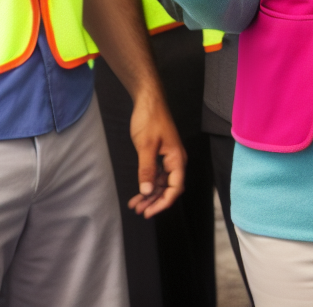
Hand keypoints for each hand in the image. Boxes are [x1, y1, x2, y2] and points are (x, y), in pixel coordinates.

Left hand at [126, 90, 186, 218]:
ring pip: (162, 182)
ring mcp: (168, 157)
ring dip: (150, 194)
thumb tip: (147, 192)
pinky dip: (148, 183)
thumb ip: (147, 169)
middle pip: (169, 188)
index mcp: (177, 159)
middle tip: (138, 211)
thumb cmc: (150, 120)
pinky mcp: (160, 154)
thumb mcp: (146, 146)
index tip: (148, 212)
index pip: (175, 188)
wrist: (148, 100)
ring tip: (135, 205)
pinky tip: (138, 191)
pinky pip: (156, 174)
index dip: (163, 203)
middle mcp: (175, 160)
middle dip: (155, 201)